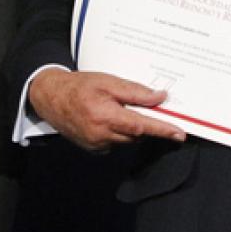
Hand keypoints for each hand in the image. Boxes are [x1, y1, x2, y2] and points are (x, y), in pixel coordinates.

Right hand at [27, 68, 185, 150]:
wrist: (51, 98)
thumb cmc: (79, 87)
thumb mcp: (108, 82)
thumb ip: (135, 92)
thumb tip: (159, 98)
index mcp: (105, 116)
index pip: (141, 126)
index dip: (162, 130)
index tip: (179, 134)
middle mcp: (101, 135)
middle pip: (137, 134)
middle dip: (146, 122)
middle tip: (147, 106)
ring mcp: (96, 145)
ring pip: (128, 139)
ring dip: (131, 126)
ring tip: (116, 108)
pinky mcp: (94, 149)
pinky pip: (116, 143)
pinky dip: (119, 132)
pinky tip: (108, 118)